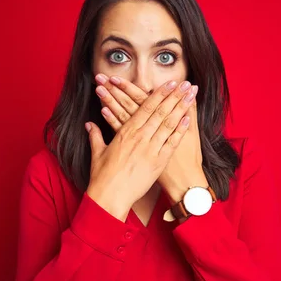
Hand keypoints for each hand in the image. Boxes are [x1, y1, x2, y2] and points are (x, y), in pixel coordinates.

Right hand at [85, 78, 196, 221]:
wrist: (110, 197)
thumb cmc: (102, 176)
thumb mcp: (98, 152)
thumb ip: (95, 135)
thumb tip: (89, 124)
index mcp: (125, 132)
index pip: (145, 107)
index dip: (159, 93)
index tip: (169, 83)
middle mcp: (140, 137)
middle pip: (161, 111)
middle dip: (175, 95)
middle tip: (186, 83)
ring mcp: (150, 149)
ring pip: (169, 123)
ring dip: (181, 107)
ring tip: (191, 95)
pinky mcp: (158, 163)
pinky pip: (172, 143)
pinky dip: (181, 130)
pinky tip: (189, 118)